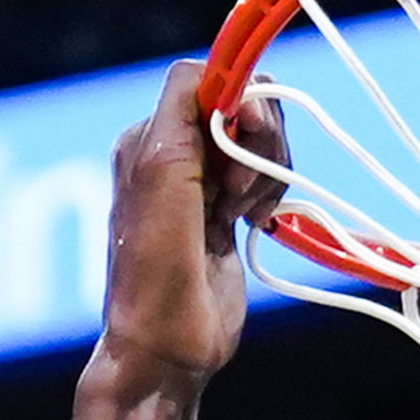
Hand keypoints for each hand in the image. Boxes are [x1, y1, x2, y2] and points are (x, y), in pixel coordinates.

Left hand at [78, 65, 289, 419]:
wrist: (167, 344)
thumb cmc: (156, 263)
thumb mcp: (164, 169)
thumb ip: (189, 110)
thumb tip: (229, 76)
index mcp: (149, 136)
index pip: (206, 78)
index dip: (238, 94)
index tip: (251, 130)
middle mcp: (173, 153)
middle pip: (241, 105)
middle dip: (259, 139)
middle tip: (242, 189)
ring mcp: (203, 184)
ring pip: (259, 142)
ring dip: (266, 170)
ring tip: (245, 212)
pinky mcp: (227, 214)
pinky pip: (264, 177)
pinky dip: (269, 193)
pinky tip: (252, 223)